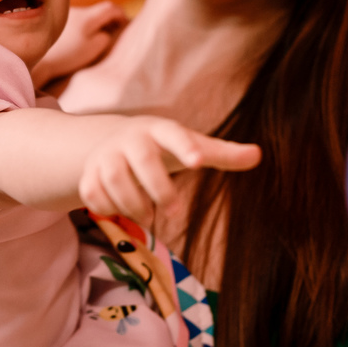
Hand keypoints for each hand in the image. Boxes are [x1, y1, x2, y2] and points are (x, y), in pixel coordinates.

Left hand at [31, 1, 127, 89]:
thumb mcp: (91, 49)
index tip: (125, 24)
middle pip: (98, 10)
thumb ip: (104, 38)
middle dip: (109, 19)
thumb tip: (108, 32)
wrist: (37, 59)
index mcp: (87, 17)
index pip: (110, 8)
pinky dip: (82, 27)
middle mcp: (76, 12)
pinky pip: (75, 21)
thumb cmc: (65, 56)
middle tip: (115, 31)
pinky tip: (79, 40)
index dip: (121, 15)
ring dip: (95, 23)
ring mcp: (65, 15)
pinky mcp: (55, 22)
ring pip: (86, 16)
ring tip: (97, 38)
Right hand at [77, 118, 260, 223]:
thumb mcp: (193, 147)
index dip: (186, 147)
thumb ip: (223, 153)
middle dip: (159, 190)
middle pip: (142, 161)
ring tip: (149, 216)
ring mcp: (105, 155)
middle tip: (173, 213)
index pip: (174, 134)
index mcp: (160, 130)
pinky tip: (122, 211)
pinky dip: (108, 208)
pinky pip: (93, 194)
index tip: (199, 163)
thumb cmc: (165, 147)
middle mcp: (130, 138)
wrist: (115, 142)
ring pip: (115, 181)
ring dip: (134, 205)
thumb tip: (259, 155)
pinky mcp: (89, 174)